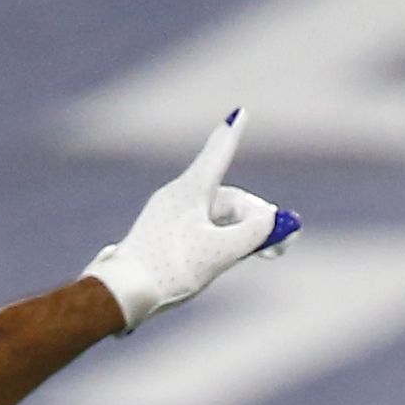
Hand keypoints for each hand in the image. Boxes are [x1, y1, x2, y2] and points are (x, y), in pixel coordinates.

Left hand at [82, 111, 297, 332]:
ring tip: (262, 256)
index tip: (240, 112)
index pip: (218, 154)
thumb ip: (254, 234)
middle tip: (280, 247)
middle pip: (229, 199)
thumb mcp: (220, 252)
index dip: (232, 135)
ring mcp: (170, 217)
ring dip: (243, 234)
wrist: (123, 293)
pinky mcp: (164, 237)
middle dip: (258, 219)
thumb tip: (272, 219)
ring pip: (218, 218)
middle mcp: (180, 196)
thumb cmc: (170, 268)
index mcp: (191, 190)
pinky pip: (203, 230)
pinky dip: (223, 241)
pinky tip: (226, 261)